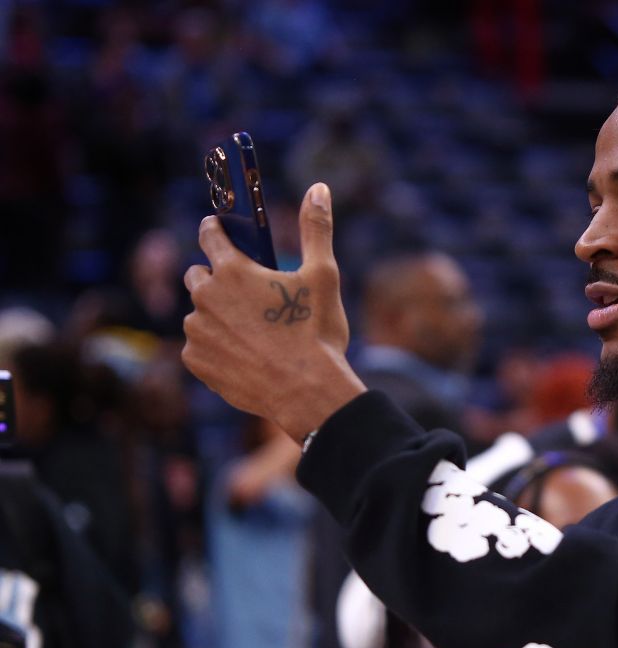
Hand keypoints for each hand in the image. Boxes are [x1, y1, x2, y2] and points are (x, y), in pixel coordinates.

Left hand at [182, 183, 365, 441]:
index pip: (209, 234)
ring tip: (250, 331)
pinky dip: (216, 347)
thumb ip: (316, 229)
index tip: (218, 229)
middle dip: (216, 278)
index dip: (215, 229)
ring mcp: (197, 332)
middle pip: (198, 275)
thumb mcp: (324, 275)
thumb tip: (319, 188)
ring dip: (217, 316)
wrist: (306, 392)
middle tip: (247, 293)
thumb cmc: (316, 332)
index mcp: (232, 270)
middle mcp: (206, 298)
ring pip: (199, 314)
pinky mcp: (196, 362)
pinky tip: (244, 355)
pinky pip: (199, 347)